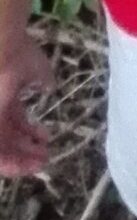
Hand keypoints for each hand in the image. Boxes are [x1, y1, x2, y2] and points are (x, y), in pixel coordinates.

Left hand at [0, 31, 52, 176]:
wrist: (1, 54)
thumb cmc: (18, 57)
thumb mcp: (37, 67)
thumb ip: (43, 79)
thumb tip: (49, 86)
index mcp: (4, 95)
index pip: (15, 119)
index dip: (30, 131)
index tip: (46, 137)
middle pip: (9, 137)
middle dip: (27, 149)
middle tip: (45, 157)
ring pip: (3, 150)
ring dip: (21, 160)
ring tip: (40, 164)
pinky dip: (13, 164)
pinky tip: (30, 166)